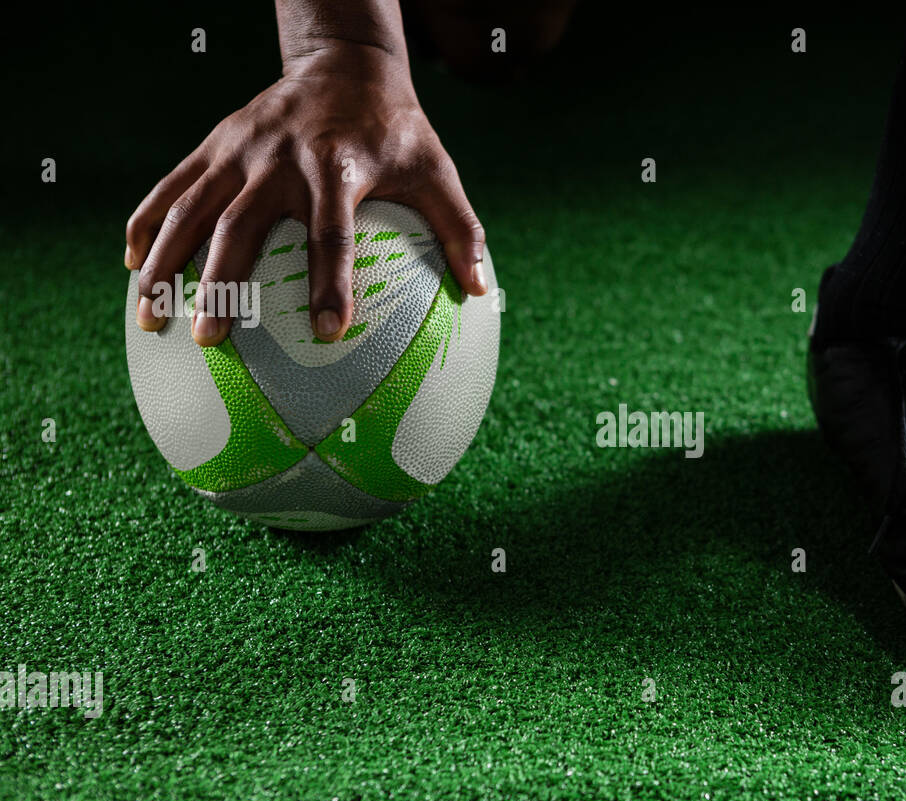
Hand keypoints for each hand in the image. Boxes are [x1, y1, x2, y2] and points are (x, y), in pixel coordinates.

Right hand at [126, 44, 486, 346]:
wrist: (344, 60)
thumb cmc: (397, 130)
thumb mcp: (437, 171)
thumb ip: (462, 229)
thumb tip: (480, 290)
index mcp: (338, 168)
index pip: (333, 233)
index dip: (332, 282)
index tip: (330, 332)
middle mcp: (280, 159)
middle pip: (241, 227)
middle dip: (222, 284)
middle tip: (210, 339)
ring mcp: (239, 150)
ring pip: (189, 209)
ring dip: (164, 262)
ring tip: (150, 316)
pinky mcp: (214, 145)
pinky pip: (171, 187)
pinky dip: (147, 222)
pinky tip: (130, 264)